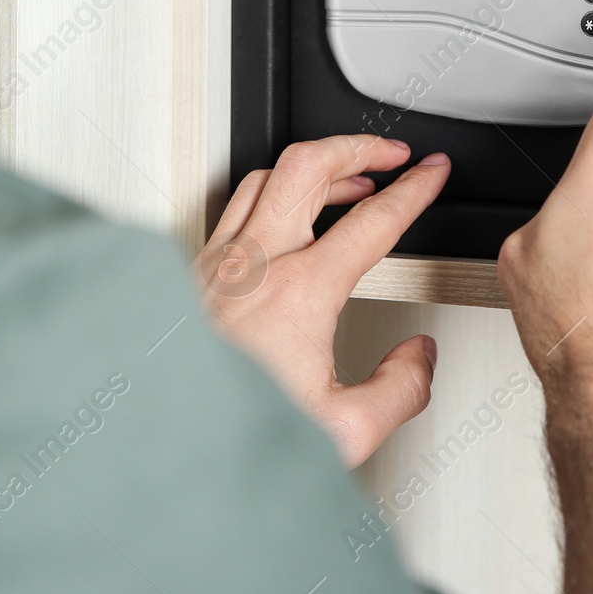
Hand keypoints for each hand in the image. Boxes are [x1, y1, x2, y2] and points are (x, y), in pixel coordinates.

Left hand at [197, 135, 449, 467]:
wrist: (159, 448)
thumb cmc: (230, 438)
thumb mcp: (344, 432)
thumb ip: (400, 390)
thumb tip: (418, 357)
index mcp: (299, 293)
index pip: (374, 219)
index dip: (416, 188)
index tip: (433, 173)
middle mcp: (253, 264)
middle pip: (310, 165)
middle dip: (359, 146)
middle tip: (392, 151)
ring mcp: (216, 264)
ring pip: (266, 176)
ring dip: (315, 166)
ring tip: (346, 176)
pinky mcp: (190, 276)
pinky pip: (235, 206)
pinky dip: (272, 191)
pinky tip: (283, 212)